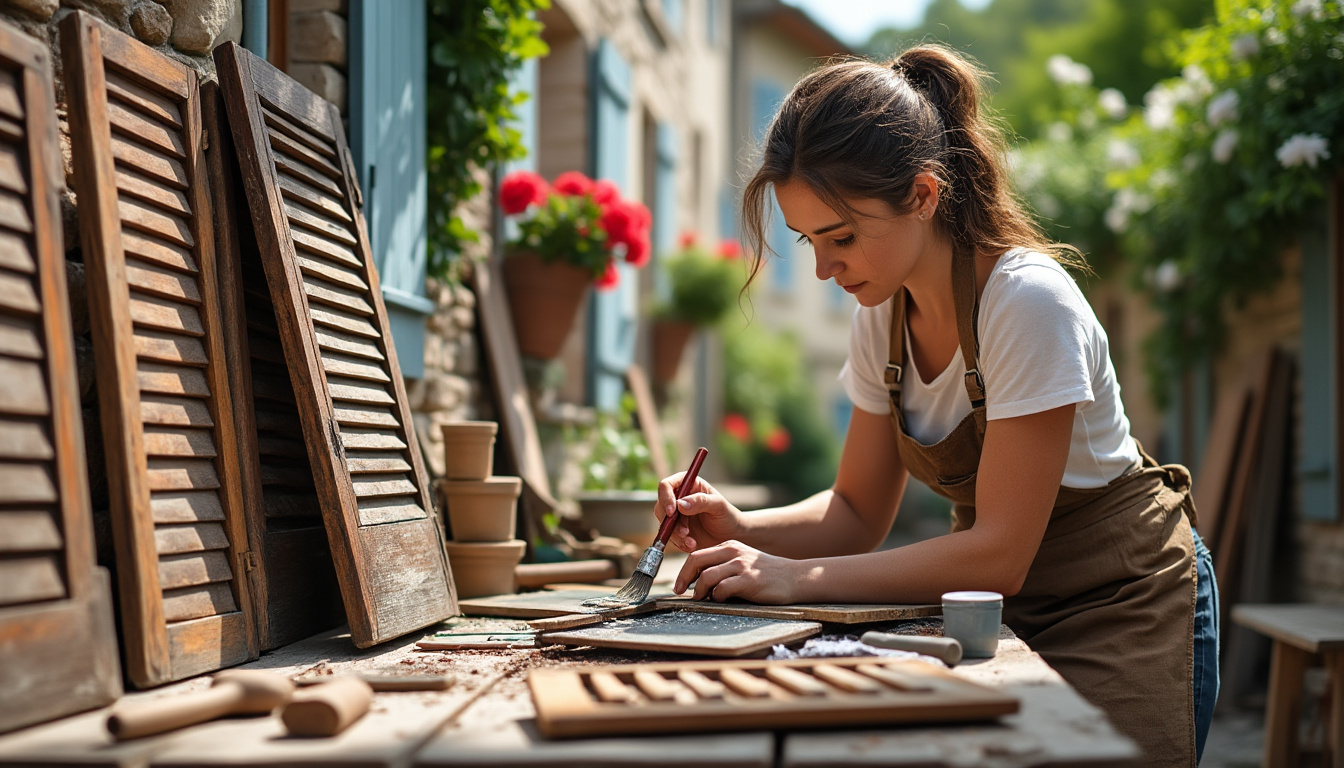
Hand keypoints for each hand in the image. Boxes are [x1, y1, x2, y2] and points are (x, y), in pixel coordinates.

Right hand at [656, 471, 741, 552]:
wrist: (731, 536)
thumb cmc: (728, 516)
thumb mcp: (719, 506)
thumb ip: (701, 502)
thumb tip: (680, 504)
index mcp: (689, 485)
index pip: (667, 485)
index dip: (666, 497)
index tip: (672, 512)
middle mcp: (679, 498)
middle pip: (661, 506)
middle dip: (670, 521)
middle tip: (684, 532)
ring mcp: (677, 515)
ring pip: (664, 523)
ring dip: (675, 534)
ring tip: (691, 542)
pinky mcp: (676, 530)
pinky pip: (669, 536)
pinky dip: (678, 542)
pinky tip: (691, 545)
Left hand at [674, 541, 806, 603]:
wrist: (795, 577)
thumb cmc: (767, 574)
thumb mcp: (743, 562)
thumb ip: (723, 568)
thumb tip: (698, 584)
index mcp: (729, 546)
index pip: (698, 555)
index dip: (684, 571)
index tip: (679, 585)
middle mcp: (733, 552)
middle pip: (696, 561)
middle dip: (683, 578)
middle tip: (679, 592)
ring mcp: (741, 565)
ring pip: (707, 576)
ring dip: (699, 591)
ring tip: (701, 599)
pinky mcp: (749, 580)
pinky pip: (722, 589)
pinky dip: (717, 597)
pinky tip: (721, 600)